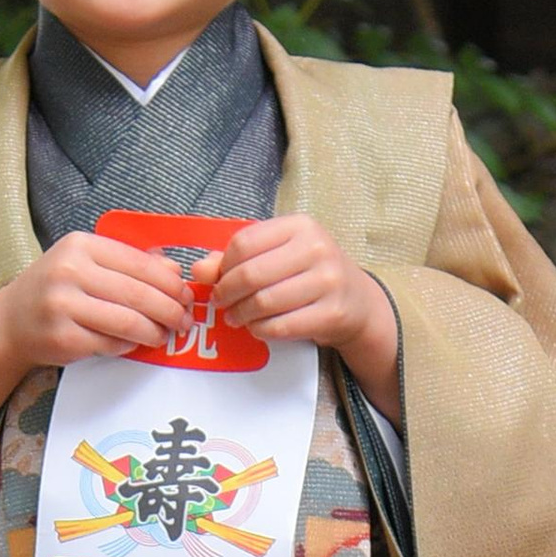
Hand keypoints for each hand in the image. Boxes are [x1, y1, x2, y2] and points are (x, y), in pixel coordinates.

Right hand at [0, 229, 194, 374]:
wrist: (11, 322)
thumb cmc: (55, 290)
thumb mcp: (85, 263)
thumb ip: (127, 262)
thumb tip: (173, 271)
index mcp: (79, 246)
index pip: (139, 263)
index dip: (170, 282)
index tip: (186, 295)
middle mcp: (68, 272)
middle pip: (137, 293)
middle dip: (169, 310)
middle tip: (184, 320)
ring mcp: (63, 306)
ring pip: (127, 321)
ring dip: (155, 331)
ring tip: (166, 335)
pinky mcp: (62, 337)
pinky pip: (110, 343)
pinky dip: (129, 345)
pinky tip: (135, 343)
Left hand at [200, 216, 400, 415]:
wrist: (357, 300)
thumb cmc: (310, 273)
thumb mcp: (278, 255)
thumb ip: (236, 259)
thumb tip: (198, 270)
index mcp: (300, 226)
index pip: (244, 243)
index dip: (224, 266)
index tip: (219, 279)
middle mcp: (317, 249)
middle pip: (251, 274)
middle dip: (227, 293)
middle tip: (221, 303)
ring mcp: (328, 282)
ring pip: (264, 302)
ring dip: (241, 314)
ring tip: (236, 317)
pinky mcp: (332, 313)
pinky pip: (281, 326)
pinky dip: (260, 330)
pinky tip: (257, 327)